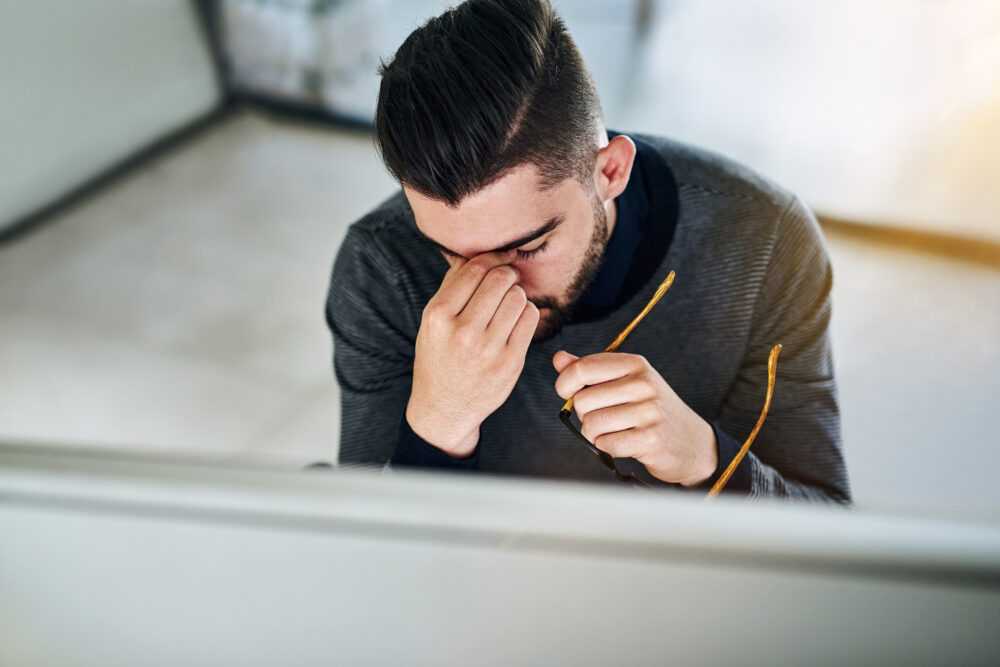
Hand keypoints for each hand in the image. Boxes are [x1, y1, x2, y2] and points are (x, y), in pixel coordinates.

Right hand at [407, 251, 539, 456]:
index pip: (475, 269)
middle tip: (509, 277)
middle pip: (500, 280)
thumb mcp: (432, 320)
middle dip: (508, 273)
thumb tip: (475, 251)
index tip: (500, 258)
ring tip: (509, 302)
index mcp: (438, 316)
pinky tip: (516, 319)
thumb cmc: (439, 355)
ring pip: (518, 298)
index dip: (493, 257)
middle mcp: (462, 332)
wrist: (444, 407)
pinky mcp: (510, 363)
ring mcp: (488, 350)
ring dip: (518, 294)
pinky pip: (530, 319)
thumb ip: (451, 285)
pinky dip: (527, 313)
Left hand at [553, 350, 717, 485]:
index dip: (565, 384)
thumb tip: (559, 358)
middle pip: (582, 400)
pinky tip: (624, 443)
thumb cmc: (652, 410)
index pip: (582, 368)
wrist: (692, 443)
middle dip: (584, 415)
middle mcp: (644, 383)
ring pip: (591, 425)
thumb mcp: (625, 381)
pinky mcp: (651, 439)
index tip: (568, 393)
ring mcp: (649, 411)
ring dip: (595, 434)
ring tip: (614, 431)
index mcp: (635, 364)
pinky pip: (606, 445)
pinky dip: (607, 448)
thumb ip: (591, 370)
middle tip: (604, 418)